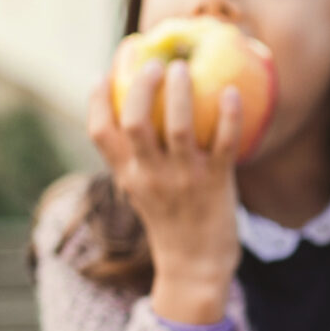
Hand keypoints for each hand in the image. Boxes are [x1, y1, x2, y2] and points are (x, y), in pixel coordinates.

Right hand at [87, 62, 243, 326]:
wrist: (196, 267)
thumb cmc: (171, 222)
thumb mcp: (141, 192)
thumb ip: (135, 159)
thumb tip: (137, 115)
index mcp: (127, 176)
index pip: (100, 132)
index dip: (97, 99)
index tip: (105, 72)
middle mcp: (150, 177)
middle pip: (135, 122)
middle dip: (140, 86)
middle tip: (152, 62)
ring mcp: (183, 180)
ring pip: (177, 127)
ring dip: (181, 92)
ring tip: (184, 68)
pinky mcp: (216, 184)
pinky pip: (224, 143)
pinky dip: (229, 115)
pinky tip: (232, 92)